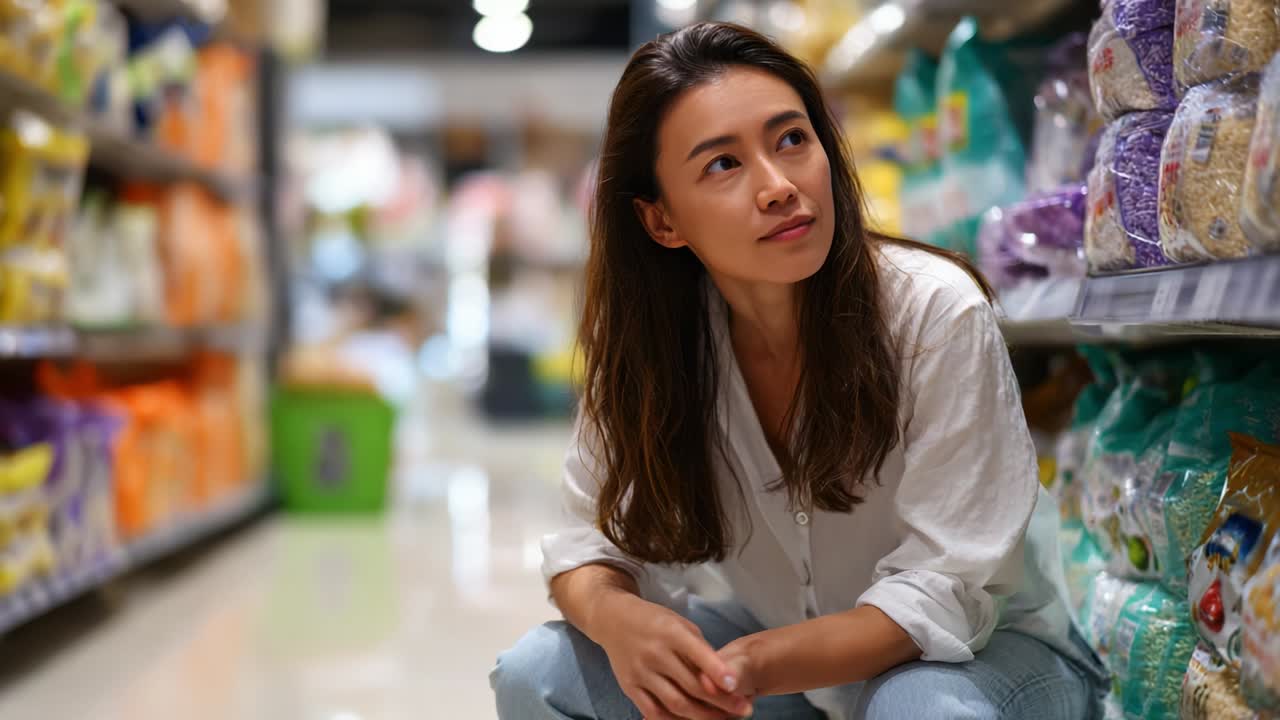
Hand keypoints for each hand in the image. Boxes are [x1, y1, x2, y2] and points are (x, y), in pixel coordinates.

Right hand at [595, 594, 754, 719]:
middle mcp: (655, 653)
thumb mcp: (680, 625)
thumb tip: (722, 679)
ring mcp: (640, 672)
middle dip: (721, 702)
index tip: (736, 685)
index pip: (697, 654)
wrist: (613, 620)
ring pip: (675, 703)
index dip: (717, 671)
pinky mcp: (629, 687)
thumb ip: (699, 650)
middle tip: (744, 710)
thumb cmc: (655, 622)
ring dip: (702, 716)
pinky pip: (654, 712)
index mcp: (671, 633)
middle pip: (691, 685)